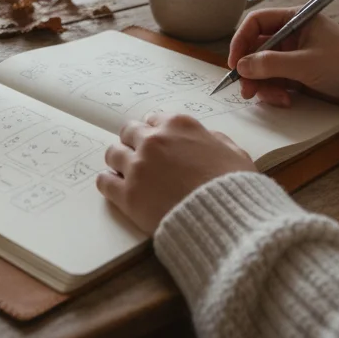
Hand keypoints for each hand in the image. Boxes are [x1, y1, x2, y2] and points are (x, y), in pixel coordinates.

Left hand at [96, 112, 255, 233]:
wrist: (224, 219)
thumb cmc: (234, 187)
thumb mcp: (234, 152)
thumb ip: (213, 140)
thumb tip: (205, 139)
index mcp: (179, 125)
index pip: (153, 118)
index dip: (156, 132)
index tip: (158, 142)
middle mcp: (154, 140)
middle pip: (129, 132)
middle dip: (133, 143)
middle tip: (140, 157)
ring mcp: (138, 167)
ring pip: (112, 154)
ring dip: (119, 162)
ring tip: (127, 174)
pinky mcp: (127, 194)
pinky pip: (104, 181)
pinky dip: (108, 183)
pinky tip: (116, 188)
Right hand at [228, 7, 338, 105]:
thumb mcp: (305, 63)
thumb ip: (271, 64)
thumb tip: (242, 66)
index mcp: (295, 19)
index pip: (256, 22)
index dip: (241, 41)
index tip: (235, 63)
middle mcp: (291, 34)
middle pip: (256, 48)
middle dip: (250, 69)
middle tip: (246, 89)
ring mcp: (293, 55)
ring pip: (263, 68)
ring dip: (262, 84)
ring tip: (274, 99)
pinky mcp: (297, 74)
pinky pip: (275, 80)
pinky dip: (275, 91)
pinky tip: (286, 100)